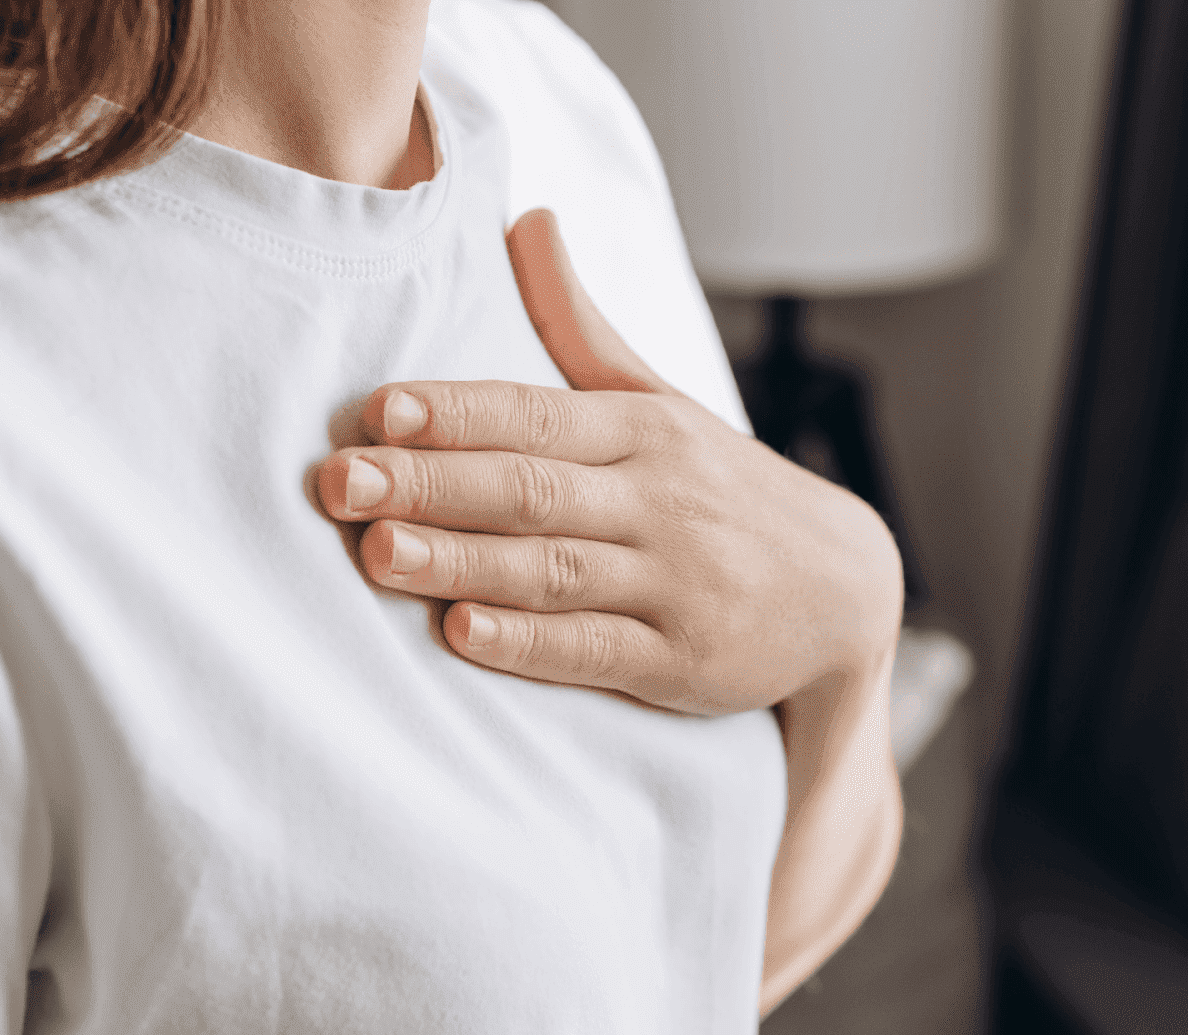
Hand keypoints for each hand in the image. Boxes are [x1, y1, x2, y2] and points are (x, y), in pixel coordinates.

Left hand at [316, 208, 902, 715]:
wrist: (846, 589)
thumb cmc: (725, 487)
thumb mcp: (662, 399)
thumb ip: (582, 326)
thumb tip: (529, 221)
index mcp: (644, 430)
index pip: (537, 412)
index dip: (457, 411)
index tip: (378, 409)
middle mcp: (659, 500)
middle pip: (531, 487)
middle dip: (431, 483)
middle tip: (341, 482)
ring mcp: (674, 583)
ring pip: (554, 567)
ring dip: (463, 561)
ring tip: (379, 553)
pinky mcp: (683, 660)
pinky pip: (597, 650)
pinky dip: (530, 644)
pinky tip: (464, 634)